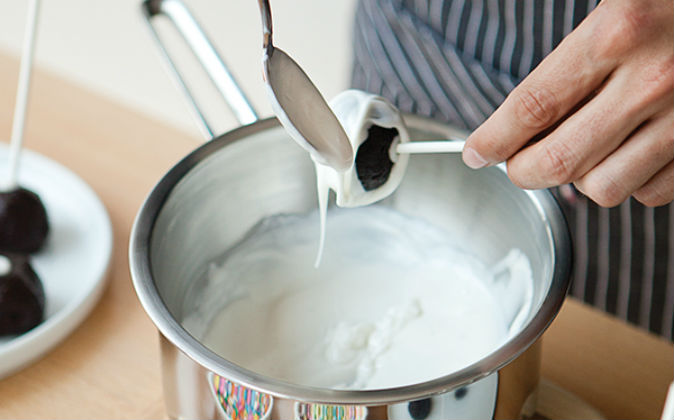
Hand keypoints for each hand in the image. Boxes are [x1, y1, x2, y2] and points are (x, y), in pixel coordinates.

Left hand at [462, 0, 672, 206]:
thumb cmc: (668, 7)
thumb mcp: (614, 14)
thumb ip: (569, 65)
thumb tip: (517, 124)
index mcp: (618, 34)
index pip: (532, 106)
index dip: (493, 139)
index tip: (476, 153)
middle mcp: (652, 80)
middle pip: (559, 160)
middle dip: (523, 171)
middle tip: (514, 164)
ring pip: (602, 187)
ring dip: (578, 179)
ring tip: (577, 154)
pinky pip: (649, 192)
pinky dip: (626, 182)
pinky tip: (623, 155)